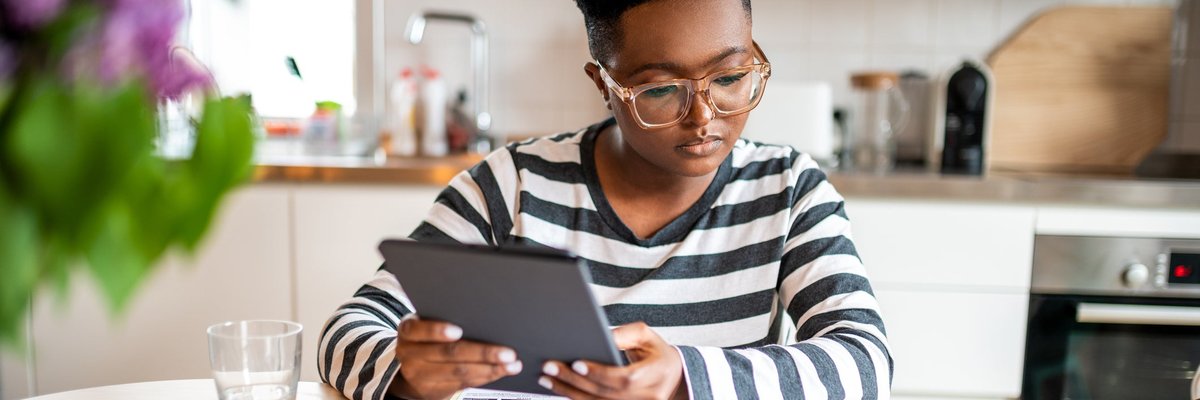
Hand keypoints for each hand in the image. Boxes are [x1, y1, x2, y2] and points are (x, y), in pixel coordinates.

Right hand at [388, 317, 522, 399]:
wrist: (407, 370)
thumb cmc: (424, 338)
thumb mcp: (424, 325)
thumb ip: (443, 320)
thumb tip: (483, 312)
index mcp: (408, 332)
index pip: (418, 329)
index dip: (437, 331)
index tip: (458, 331)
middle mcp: (410, 354)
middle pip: (448, 353)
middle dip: (481, 353)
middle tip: (506, 352)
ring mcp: (421, 376)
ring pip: (459, 372)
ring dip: (490, 368)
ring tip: (511, 363)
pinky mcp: (434, 390)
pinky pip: (463, 384)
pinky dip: (486, 376)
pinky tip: (502, 371)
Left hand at [538, 322, 686, 399]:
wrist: (672, 377)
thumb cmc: (655, 353)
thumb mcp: (646, 336)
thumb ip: (625, 334)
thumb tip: (603, 337)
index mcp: (657, 373)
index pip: (625, 378)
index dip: (599, 373)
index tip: (576, 363)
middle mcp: (650, 397)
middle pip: (607, 394)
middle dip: (575, 381)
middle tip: (550, 369)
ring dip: (571, 393)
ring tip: (548, 380)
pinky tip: (562, 390)